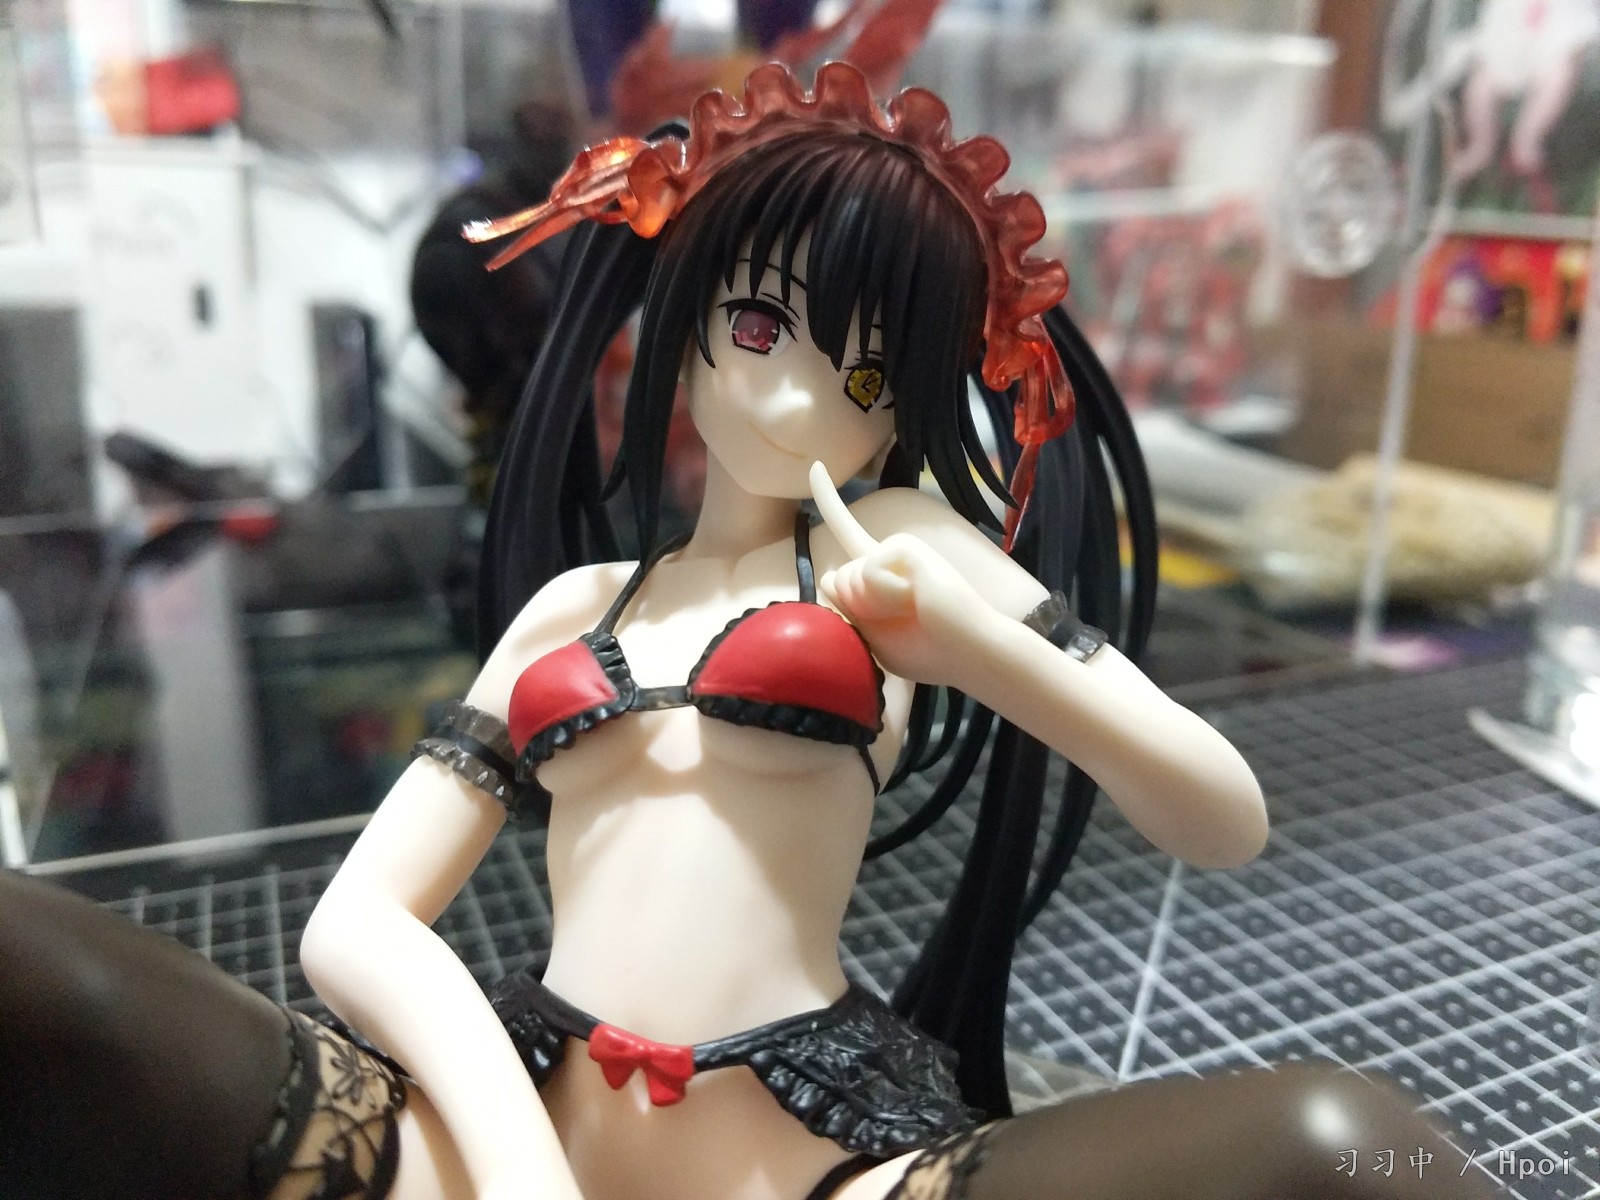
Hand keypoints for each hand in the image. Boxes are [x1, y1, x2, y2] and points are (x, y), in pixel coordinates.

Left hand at [809, 462, 994, 686]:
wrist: (968, 652)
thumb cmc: (927, 650)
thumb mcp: (873, 636)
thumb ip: (848, 608)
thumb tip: (830, 573)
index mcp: (881, 572)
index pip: (848, 534)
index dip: (829, 501)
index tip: (816, 466)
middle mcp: (889, 554)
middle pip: (837, 580)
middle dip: (857, 611)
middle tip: (902, 621)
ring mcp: (900, 547)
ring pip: (850, 579)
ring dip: (873, 608)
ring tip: (913, 611)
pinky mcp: (907, 546)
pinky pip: (868, 573)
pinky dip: (885, 597)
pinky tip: (917, 600)